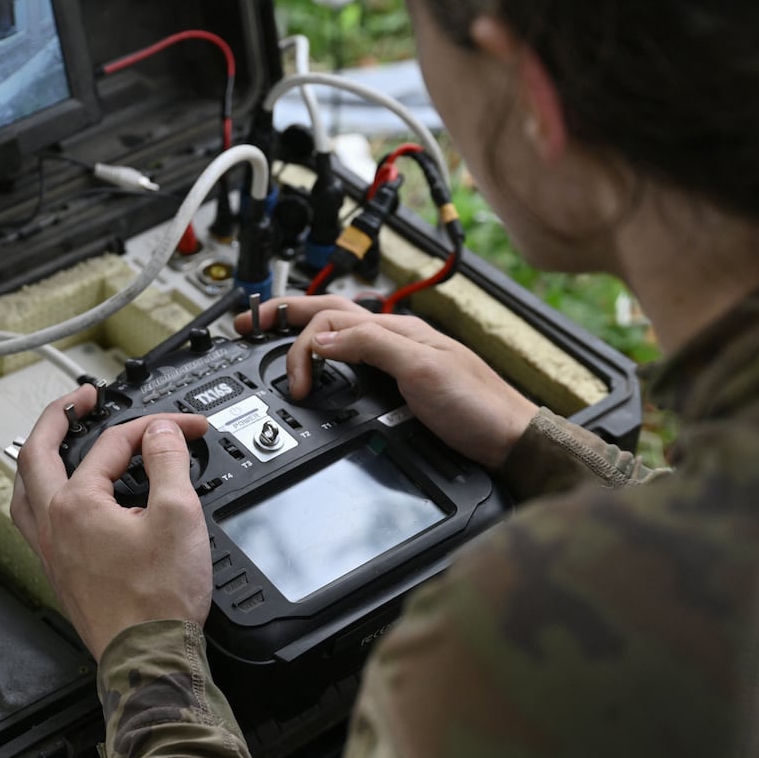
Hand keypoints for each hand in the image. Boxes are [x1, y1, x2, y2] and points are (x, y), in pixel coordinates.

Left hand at [12, 385, 213, 660]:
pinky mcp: (58, 572)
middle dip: (58, 416)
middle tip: (79, 398)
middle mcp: (52, 524)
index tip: (188, 428)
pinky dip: (41, 494)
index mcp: (77, 504)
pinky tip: (58, 499)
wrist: (148, 658)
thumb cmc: (159, 600)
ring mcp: (49, 550)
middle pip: (38, 453)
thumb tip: (161, 431)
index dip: (156, 427)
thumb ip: (168, 461)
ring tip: (55, 440)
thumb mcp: (179, 516)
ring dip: (38, 456)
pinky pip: (33, 519)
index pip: (114, 444)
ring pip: (25, 488)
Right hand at [236, 296, 537, 467]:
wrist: (510, 442)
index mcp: (396, 330)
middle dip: (285, 315)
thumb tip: (321, 337)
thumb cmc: (478, 407)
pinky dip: (327, 359)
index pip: (330, 319)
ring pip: (339, 337)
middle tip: (248, 321)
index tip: (289, 378)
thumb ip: (370, 345)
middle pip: (329, 317)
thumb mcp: (421, 368)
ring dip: (303, 332)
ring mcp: (398, 362)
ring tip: (274, 334)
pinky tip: (321, 367)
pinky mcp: (402, 387)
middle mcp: (394, 340)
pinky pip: (354, 363)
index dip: (299, 340)